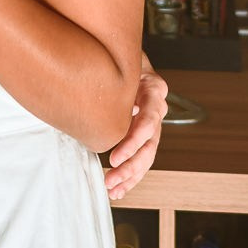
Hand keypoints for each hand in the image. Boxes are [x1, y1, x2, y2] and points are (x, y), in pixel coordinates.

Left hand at [103, 66, 168, 199]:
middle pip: (149, 145)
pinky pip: (141, 157)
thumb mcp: (119, 62)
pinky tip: (119, 189)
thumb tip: (89, 91)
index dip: (132, 142)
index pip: (148, 122)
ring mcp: (153, 122)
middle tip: (110, 179)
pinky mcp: (145, 132)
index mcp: (154, 90)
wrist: (126, 57)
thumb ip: (113, 76)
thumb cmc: (119, 57)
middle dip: (130, 166)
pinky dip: (131, 175)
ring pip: (147, 155)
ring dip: (130, 176)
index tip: (113, 157)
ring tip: (113, 190)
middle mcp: (158, 108)